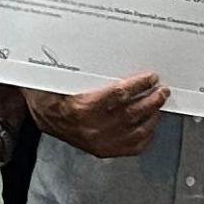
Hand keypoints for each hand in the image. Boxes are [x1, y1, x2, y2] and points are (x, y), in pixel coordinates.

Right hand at [25, 69, 166, 157]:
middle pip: (132, 113)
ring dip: (152, 115)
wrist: (42, 117)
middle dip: (151, 100)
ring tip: (159, 103)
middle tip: (162, 90)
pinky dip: (145, 135)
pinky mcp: (103, 150)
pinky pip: (132, 147)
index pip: (119, 95)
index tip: (150, 78)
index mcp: (81, 108)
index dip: (138, 85)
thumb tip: (103, 53)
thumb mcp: (60, 78)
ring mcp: (99, 142)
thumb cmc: (50, 96)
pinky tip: (150, 124)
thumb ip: (80, 71)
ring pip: (136, 130)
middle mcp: (92, 127)